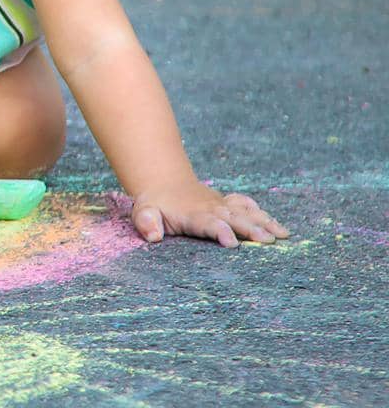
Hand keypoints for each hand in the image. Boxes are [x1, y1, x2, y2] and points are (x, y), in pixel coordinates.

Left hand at [129, 179, 291, 246]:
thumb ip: (146, 223)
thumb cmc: (154, 205)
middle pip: (234, 219)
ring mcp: (222, 205)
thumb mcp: (143, 213)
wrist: (163, 183)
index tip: (232, 243)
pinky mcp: (229, 203)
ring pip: (246, 212)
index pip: (208, 223)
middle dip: (251, 229)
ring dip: (264, 222)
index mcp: (192, 215)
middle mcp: (211, 208)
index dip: (220, 231)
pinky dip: (263, 214)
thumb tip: (153, 236)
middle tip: (268, 241)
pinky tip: (279, 227)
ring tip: (283, 235)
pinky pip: (247, 206)